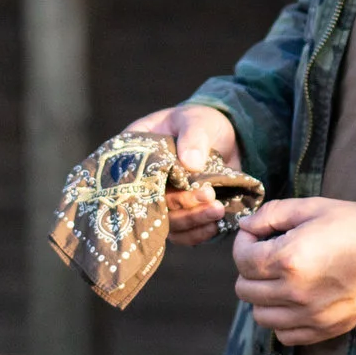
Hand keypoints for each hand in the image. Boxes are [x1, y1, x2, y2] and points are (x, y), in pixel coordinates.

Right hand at [122, 106, 242, 248]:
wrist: (225, 138)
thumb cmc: (202, 123)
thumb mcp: (197, 121)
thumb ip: (193, 137)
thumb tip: (191, 163)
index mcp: (137, 155)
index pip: (129, 177)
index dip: (145, 187)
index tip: (171, 187)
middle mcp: (144, 183)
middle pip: (151, 204)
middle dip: (180, 203)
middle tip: (208, 194)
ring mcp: (162, 201)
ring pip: (168, 222)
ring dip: (192, 220)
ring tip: (217, 210)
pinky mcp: (180, 214)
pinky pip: (182, 233)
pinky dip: (197, 232)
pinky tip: (214, 224)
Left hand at [231, 198, 355, 346]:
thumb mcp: (313, 208)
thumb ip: (272, 214)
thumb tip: (246, 226)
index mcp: (289, 259)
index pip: (242, 260)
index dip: (244, 242)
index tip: (257, 234)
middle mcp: (295, 292)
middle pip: (245, 289)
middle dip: (250, 269)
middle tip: (268, 254)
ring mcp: (309, 316)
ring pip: (260, 315)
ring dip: (262, 296)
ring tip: (280, 278)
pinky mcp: (323, 330)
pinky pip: (284, 334)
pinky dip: (281, 319)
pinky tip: (293, 300)